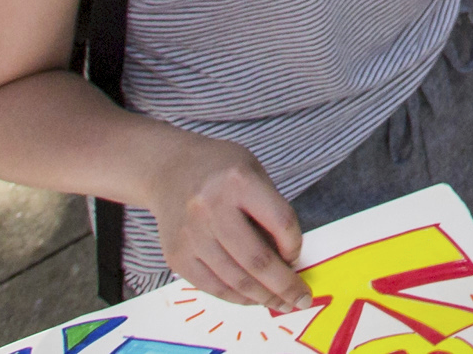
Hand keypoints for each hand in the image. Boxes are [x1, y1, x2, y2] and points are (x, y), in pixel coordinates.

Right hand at [150, 133, 306, 307]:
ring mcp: (190, 235)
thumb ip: (271, 212)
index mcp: (238, 181)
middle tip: (301, 300)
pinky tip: (253, 298)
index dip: (295, 245)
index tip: (298, 257)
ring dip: (263, 297)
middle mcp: (211, 208)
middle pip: (257, 259)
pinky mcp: (176, 256)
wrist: (170, 169)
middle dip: (285, 285)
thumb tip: (288, 262)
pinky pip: (212, 286)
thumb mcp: (254, 174)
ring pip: (235, 279)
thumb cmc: (221, 172)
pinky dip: (236, 297)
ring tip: (281, 303)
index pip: (280, 222)